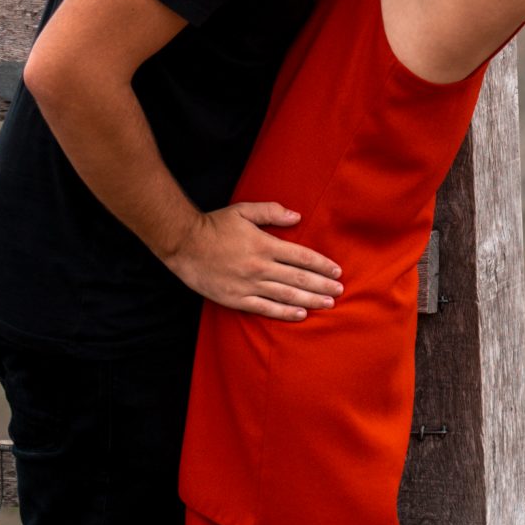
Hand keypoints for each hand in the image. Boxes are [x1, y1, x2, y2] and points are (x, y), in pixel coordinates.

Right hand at [165, 202, 342, 320]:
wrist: (184, 244)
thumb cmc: (215, 225)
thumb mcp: (244, 210)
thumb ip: (272, 212)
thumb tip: (297, 217)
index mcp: (264, 245)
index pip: (300, 256)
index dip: (321, 264)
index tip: (337, 270)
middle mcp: (259, 267)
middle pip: (298, 278)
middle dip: (322, 285)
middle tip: (340, 290)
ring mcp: (248, 285)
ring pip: (286, 295)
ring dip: (310, 299)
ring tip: (328, 303)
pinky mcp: (236, 299)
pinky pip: (265, 308)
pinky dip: (284, 312)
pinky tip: (300, 314)